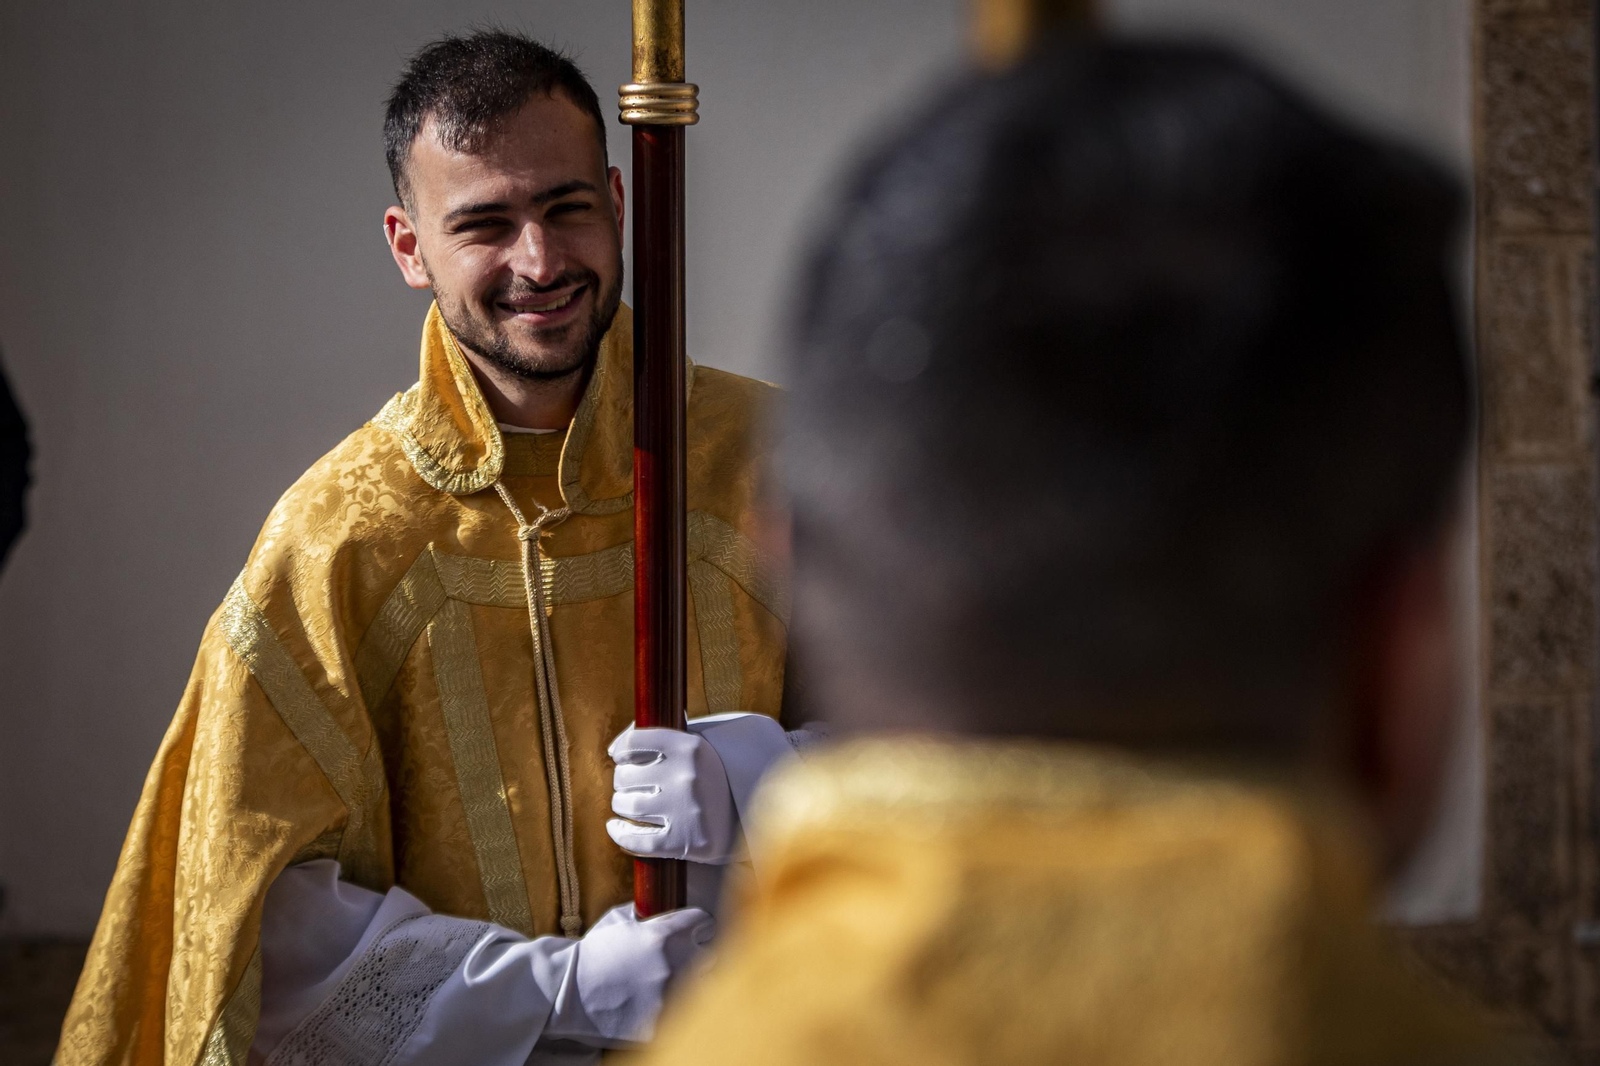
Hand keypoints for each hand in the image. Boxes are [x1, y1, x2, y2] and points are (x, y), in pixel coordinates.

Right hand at [542, 903, 714, 1046]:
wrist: (566, 990)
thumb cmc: (592, 953)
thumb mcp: (619, 920)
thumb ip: (649, 913)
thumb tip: (666, 909)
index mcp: (665, 934)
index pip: (705, 922)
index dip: (700, 926)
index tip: (697, 931)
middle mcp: (673, 963)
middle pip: (711, 957)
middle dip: (699, 956)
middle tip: (684, 961)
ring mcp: (668, 996)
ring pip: (702, 990)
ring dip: (691, 986)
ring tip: (669, 986)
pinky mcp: (659, 1025)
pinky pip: (681, 1017)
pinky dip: (672, 1013)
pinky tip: (655, 1006)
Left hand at [607, 724, 738, 863]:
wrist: (747, 817)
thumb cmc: (710, 778)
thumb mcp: (694, 748)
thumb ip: (658, 738)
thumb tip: (614, 749)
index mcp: (689, 747)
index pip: (633, 742)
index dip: (621, 751)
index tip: (621, 759)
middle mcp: (687, 775)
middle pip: (625, 777)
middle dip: (623, 783)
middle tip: (633, 787)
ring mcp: (686, 809)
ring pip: (628, 806)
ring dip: (622, 806)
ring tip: (630, 806)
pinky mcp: (685, 841)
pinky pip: (637, 840)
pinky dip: (621, 834)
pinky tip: (618, 828)